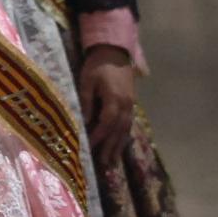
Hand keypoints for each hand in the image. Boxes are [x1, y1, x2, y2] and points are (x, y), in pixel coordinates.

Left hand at [78, 45, 135, 168]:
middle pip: (118, 131)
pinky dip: (123, 137)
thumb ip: (86, 101)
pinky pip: (128, 124)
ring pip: (125, 130)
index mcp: (115, 99)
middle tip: (104, 164)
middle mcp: (126, 105)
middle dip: (110, 148)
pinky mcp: (132, 103)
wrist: (114, 51)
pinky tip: (119, 145)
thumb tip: (85, 122)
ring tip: (112, 162)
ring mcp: (131, 105)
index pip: (107, 123)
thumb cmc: (97, 65)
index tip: (91, 147)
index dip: (99, 136)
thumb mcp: (87, 81)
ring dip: (118, 146)